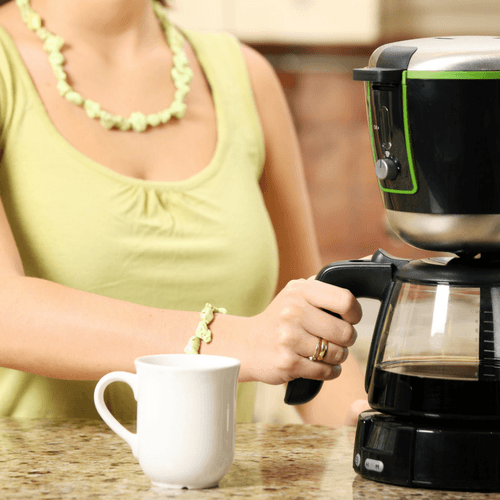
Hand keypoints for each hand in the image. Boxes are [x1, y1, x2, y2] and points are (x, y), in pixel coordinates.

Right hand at [245, 278, 361, 384]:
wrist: (247, 343)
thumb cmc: (280, 318)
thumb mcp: (297, 293)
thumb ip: (326, 284)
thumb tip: (369, 259)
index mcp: (300, 290)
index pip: (345, 300)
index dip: (355, 314)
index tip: (350, 318)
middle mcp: (293, 311)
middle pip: (345, 332)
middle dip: (346, 339)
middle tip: (335, 338)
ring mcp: (289, 338)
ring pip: (337, 354)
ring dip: (337, 357)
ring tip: (324, 351)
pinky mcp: (287, 363)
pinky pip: (325, 371)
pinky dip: (329, 371)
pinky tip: (320, 365)